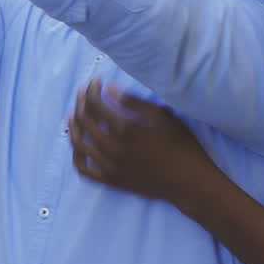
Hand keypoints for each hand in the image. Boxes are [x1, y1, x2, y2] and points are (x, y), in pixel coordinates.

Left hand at [68, 79, 213, 203]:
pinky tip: (77, 144)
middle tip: (83, 92)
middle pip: (85, 120)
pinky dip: (76, 155)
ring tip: (75, 113)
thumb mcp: (162, 117)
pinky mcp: (111, 181)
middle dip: (81, 102)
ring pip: (80, 143)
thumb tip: (110, 89)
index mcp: (125, 129)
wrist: (189, 182)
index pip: (97, 104)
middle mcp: (112, 148)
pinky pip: (84, 169)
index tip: (95, 81)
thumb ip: (134, 102)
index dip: (92, 89)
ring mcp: (110, 166)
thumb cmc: (181, 145)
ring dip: (75, 125)